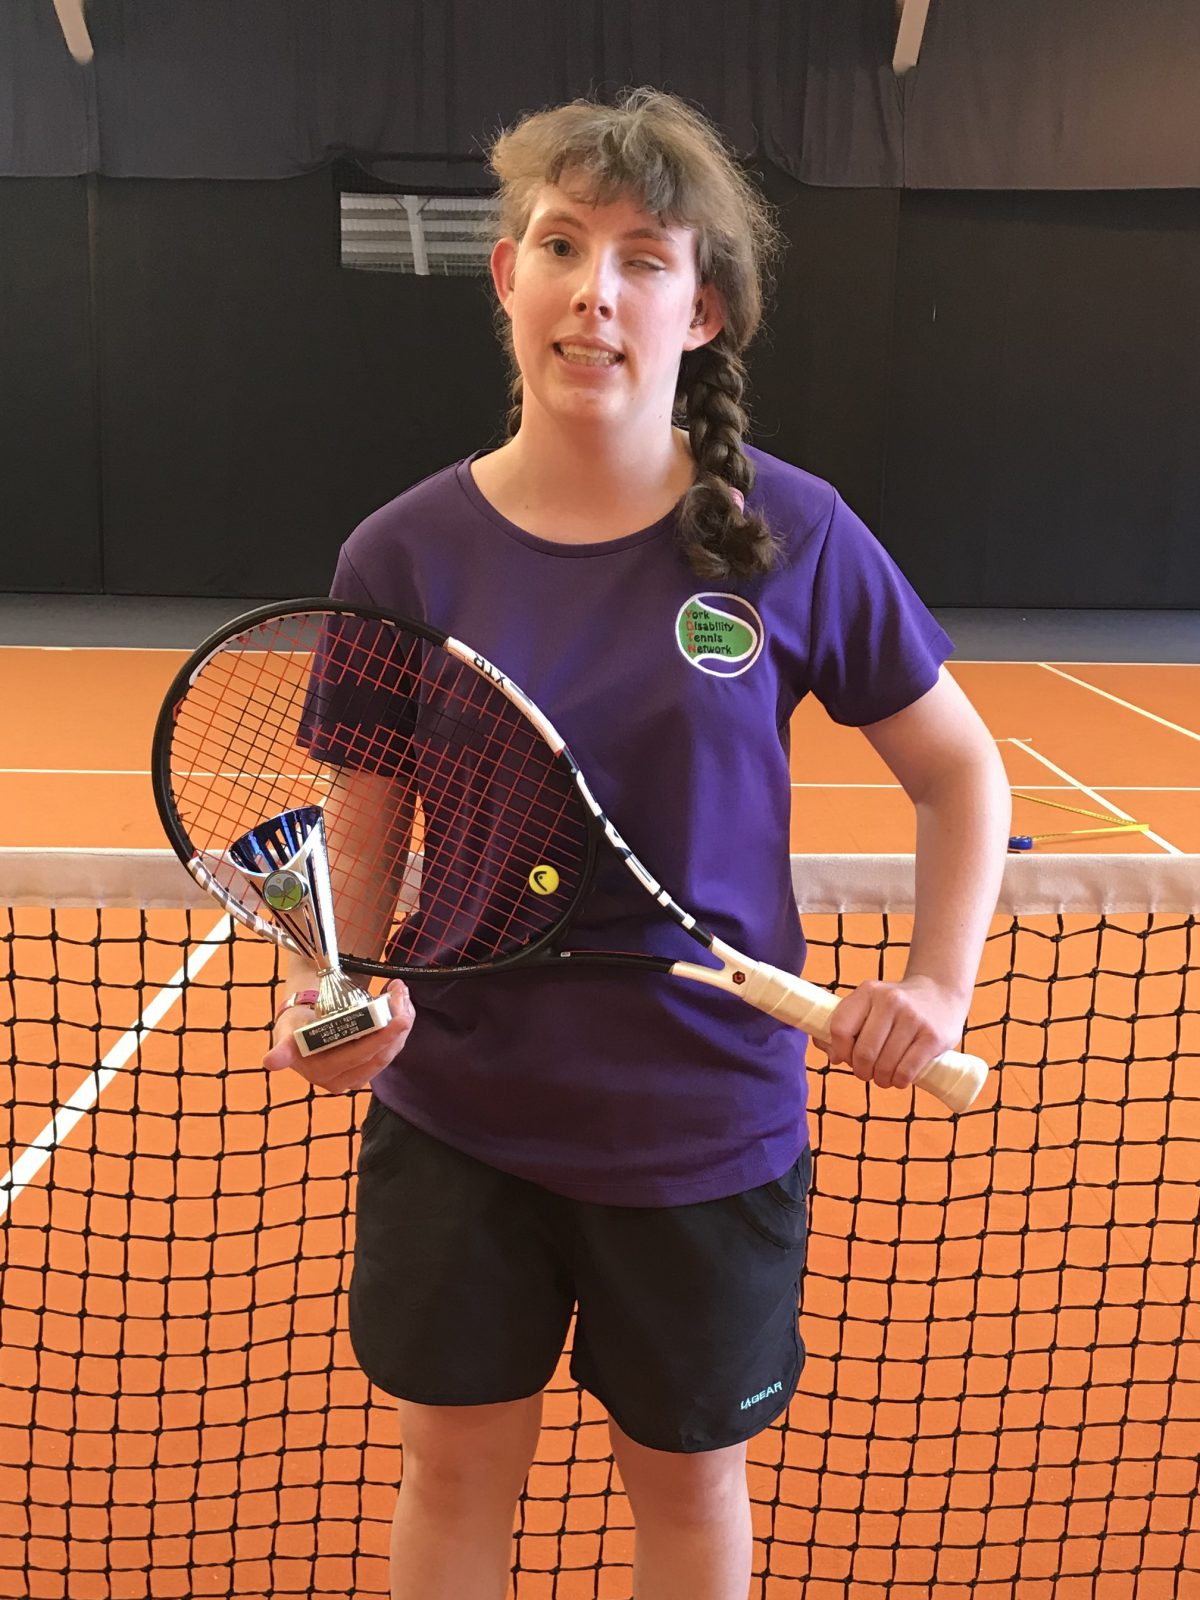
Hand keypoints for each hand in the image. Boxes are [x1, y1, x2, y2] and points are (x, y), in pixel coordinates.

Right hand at [262, 980, 415, 1093]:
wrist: (299, 1031)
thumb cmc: (294, 1027)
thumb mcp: (286, 1034)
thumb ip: (283, 1049)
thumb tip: (270, 1062)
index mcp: (320, 1071)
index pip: (358, 1053)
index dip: (379, 1039)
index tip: (397, 1022)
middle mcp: (339, 1080)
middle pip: (378, 1052)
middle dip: (396, 1021)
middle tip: (401, 991)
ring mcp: (355, 1078)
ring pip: (389, 1052)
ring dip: (402, 1023)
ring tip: (401, 993)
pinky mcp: (366, 1071)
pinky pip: (389, 1051)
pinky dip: (398, 1029)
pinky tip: (400, 1007)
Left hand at [815, 975, 967, 1091]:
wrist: (941, 992)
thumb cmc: (896, 1006)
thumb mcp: (869, 1004)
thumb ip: (845, 1025)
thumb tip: (832, 1055)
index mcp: (868, 991)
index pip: (840, 1029)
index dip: (840, 1051)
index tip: (846, 1059)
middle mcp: (890, 1001)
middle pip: (864, 1052)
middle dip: (862, 1071)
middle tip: (868, 1073)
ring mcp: (913, 1018)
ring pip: (885, 1065)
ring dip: (881, 1079)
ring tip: (884, 1077)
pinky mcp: (933, 1036)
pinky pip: (906, 1071)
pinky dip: (899, 1081)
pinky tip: (900, 1078)